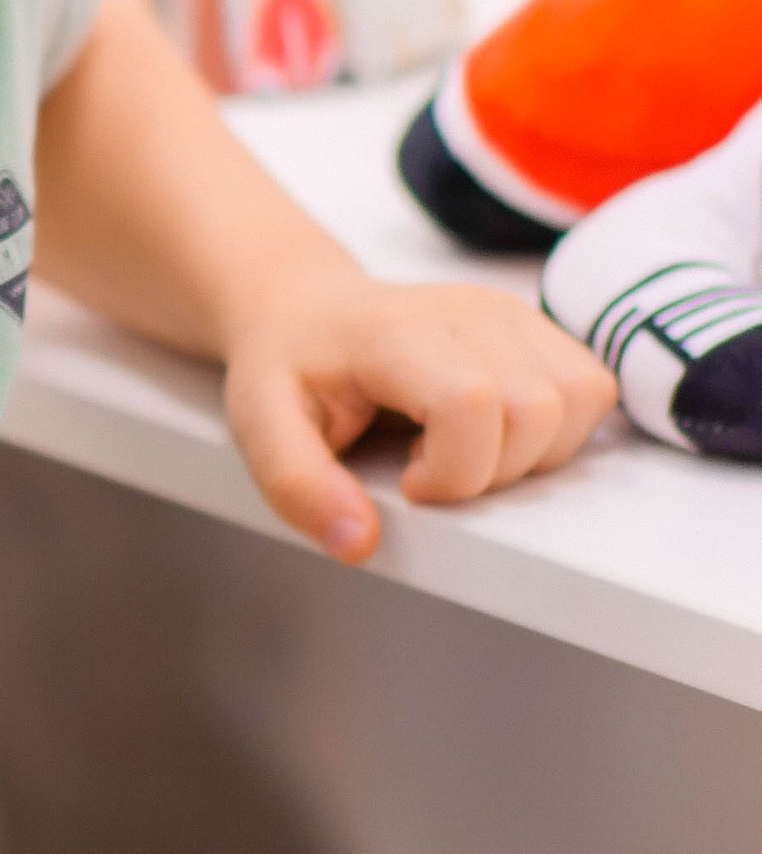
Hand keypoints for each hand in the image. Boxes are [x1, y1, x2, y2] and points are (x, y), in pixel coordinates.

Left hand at [223, 266, 614, 563]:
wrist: (307, 310)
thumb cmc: (287, 369)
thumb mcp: (260, 428)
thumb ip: (299, 486)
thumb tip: (361, 543)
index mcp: (397, 333)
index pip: (472, 403)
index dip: (454, 470)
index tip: (408, 483)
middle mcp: (470, 311)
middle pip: (537, 410)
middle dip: (493, 472)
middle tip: (431, 468)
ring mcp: (512, 313)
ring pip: (579, 400)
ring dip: (532, 454)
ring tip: (462, 449)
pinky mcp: (537, 326)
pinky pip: (592, 388)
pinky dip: (557, 431)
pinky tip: (495, 433)